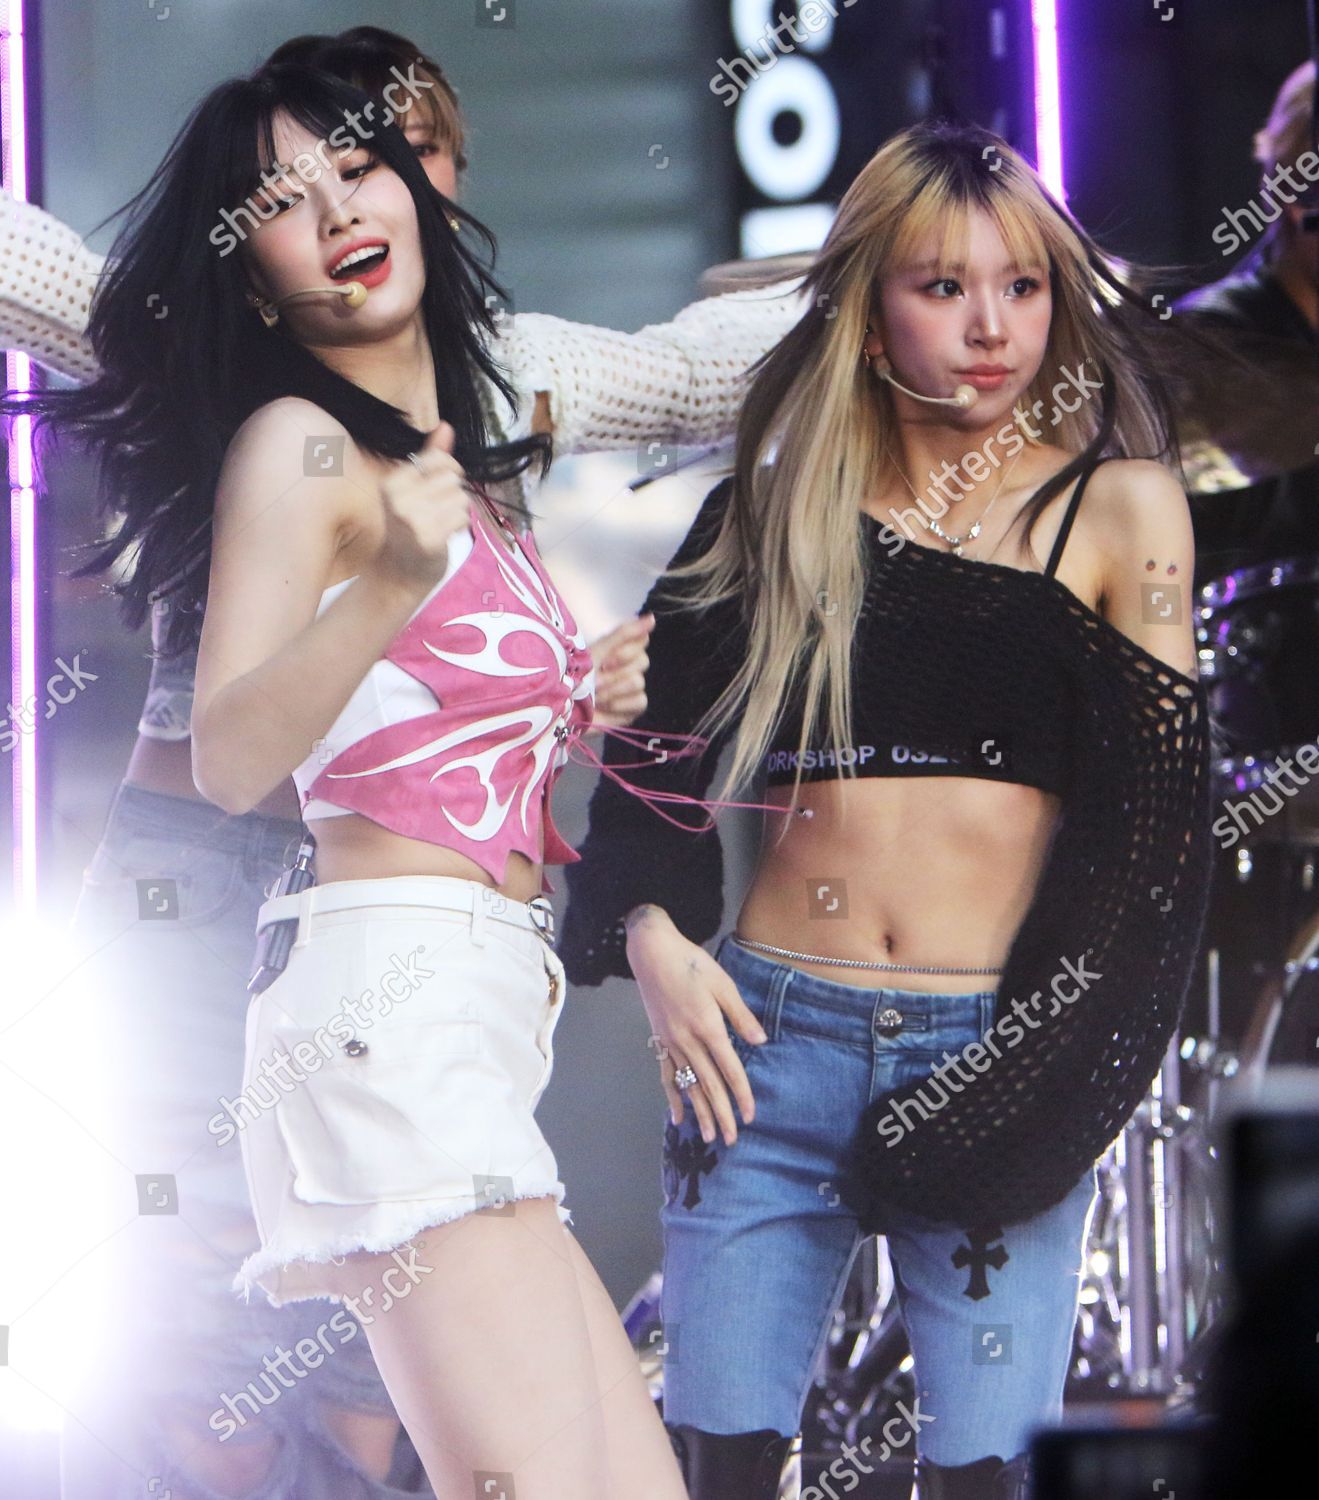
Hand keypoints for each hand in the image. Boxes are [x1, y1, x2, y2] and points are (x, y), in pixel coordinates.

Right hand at [374, 421, 470, 592]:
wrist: (400, 572)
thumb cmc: (410, 526)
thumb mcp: (415, 487)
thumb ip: (431, 457)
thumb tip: (446, 426)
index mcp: (393, 482)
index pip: (439, 458)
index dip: (447, 471)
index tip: (436, 488)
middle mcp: (399, 498)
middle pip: (454, 477)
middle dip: (453, 493)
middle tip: (436, 511)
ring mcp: (414, 519)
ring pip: (461, 497)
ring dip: (457, 511)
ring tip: (439, 523)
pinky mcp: (429, 538)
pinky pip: (463, 517)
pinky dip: (459, 525)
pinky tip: (444, 534)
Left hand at [586, 613, 653, 730]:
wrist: (563, 706)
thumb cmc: (576, 676)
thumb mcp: (597, 651)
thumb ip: (625, 633)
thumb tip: (652, 617)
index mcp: (621, 648)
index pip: (641, 639)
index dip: (626, 651)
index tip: (606, 660)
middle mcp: (630, 666)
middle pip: (642, 661)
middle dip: (614, 672)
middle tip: (596, 679)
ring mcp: (632, 689)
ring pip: (638, 682)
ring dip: (613, 689)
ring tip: (595, 694)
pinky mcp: (632, 709)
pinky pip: (640, 701)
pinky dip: (620, 704)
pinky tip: (605, 706)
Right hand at [625, 905, 767, 1145]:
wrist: (652, 952)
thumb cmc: (691, 963)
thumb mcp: (723, 984)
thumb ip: (741, 1016)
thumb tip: (760, 1041)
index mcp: (708, 1027)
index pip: (730, 1070)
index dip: (742, 1094)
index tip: (751, 1115)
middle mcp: (688, 1041)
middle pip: (709, 1085)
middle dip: (722, 1114)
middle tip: (731, 1140)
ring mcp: (670, 1043)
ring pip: (688, 1085)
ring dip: (700, 1112)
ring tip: (709, 1136)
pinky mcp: (659, 1040)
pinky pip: (666, 1075)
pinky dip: (672, 1097)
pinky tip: (677, 1117)